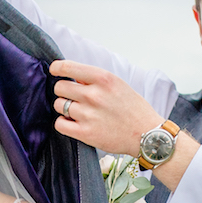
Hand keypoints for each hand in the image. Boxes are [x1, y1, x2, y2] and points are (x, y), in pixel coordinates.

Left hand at [48, 60, 162, 156]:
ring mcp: (88, 114)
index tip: (55, 70)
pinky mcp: (85, 133)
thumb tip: (73, 77)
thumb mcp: (118, 85)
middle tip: (73, 97)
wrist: (146, 135)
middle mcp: (94, 95)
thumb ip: (95, 80)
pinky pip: (60, 123)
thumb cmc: (133, 109)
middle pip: (60, 87)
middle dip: (64, 91)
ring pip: (58, 105)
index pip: (68, 67)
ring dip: (64, 108)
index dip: (57, 68)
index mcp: (103, 79)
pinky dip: (63, 123)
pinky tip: (74, 123)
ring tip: (78, 112)